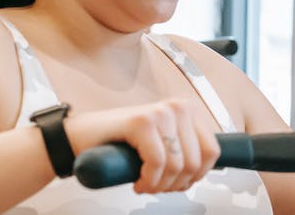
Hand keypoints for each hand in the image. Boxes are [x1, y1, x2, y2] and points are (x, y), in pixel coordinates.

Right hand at [100, 99, 220, 193]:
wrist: (82, 136)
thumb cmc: (122, 142)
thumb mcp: (164, 142)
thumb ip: (186, 149)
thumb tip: (204, 169)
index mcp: (188, 110)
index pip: (212, 151)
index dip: (197, 176)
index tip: (179, 182)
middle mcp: (178, 107)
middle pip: (195, 162)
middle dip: (176, 184)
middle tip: (158, 187)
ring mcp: (160, 112)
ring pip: (177, 166)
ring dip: (160, 185)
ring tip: (147, 184)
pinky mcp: (142, 122)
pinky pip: (157, 163)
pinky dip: (148, 181)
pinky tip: (138, 182)